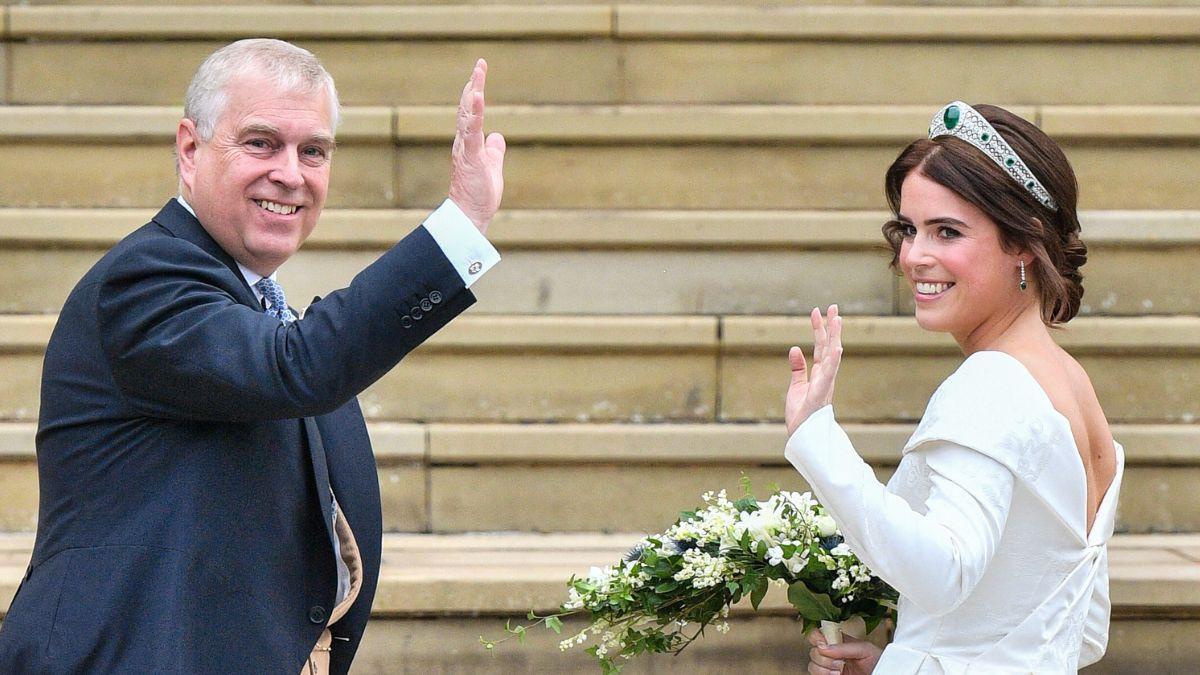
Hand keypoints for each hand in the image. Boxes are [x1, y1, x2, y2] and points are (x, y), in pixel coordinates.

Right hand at [448, 58, 505, 233]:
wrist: (470, 216)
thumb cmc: (479, 194)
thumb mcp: (492, 166)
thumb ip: (494, 150)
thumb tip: (498, 137)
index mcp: (469, 143)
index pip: (471, 112)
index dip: (474, 91)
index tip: (479, 72)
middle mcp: (464, 142)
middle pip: (466, 108)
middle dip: (473, 85)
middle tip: (480, 65)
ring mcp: (466, 149)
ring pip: (467, 117)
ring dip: (472, 94)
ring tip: (477, 76)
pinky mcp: (471, 157)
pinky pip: (472, 132)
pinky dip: (474, 114)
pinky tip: (477, 98)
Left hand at [785, 305, 842, 436]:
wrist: (802, 437)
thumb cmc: (801, 414)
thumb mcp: (796, 386)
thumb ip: (797, 368)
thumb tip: (794, 348)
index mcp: (820, 374)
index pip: (821, 346)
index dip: (819, 329)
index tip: (817, 311)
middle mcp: (825, 376)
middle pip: (829, 346)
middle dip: (831, 326)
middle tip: (833, 306)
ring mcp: (825, 384)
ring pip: (831, 357)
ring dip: (835, 338)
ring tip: (837, 319)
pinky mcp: (820, 394)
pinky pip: (829, 375)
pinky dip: (833, 361)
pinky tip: (836, 348)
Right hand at [806, 628, 880, 674]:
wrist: (883, 673)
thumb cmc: (878, 661)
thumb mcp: (864, 649)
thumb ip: (845, 646)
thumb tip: (824, 647)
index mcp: (837, 641)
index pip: (817, 634)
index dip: (816, 637)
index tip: (823, 643)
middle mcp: (831, 654)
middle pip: (813, 651)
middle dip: (823, 657)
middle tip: (839, 661)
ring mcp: (829, 667)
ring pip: (812, 665)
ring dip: (824, 668)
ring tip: (839, 670)